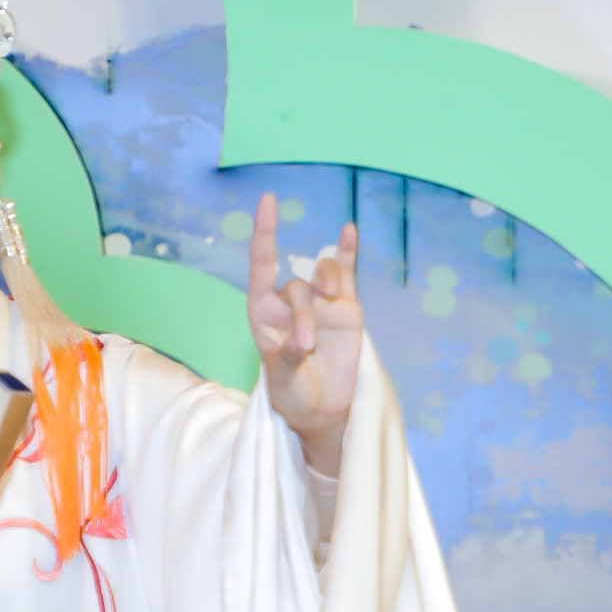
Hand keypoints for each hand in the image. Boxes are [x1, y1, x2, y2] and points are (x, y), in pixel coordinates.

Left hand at [246, 193, 364, 474]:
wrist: (322, 410)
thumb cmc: (292, 394)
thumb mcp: (282, 383)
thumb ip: (288, 359)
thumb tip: (303, 340)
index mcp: (263, 313)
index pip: (262, 265)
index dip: (265, 232)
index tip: (269, 201)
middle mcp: (290, 301)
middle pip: (298, 287)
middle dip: (305, 313)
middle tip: (309, 347)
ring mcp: (320, 302)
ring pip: (323, 274)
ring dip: (328, 281)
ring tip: (335, 301)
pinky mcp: (346, 307)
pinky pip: (347, 272)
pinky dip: (348, 251)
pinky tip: (349, 229)